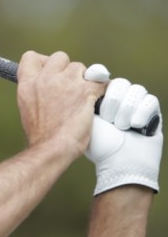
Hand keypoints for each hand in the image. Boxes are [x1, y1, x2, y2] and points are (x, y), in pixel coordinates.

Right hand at [17, 51, 103, 155]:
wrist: (51, 149)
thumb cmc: (42, 135)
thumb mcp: (28, 108)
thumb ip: (36, 91)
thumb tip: (47, 85)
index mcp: (27, 84)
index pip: (31, 57)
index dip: (43, 61)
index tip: (50, 73)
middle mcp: (44, 79)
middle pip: (60, 57)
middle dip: (67, 69)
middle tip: (69, 87)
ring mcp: (66, 83)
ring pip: (81, 68)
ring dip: (83, 81)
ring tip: (81, 100)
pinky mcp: (85, 91)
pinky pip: (100, 81)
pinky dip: (100, 90)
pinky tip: (95, 101)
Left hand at [83, 72, 162, 194]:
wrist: (120, 163)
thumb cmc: (99, 145)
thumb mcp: (85, 120)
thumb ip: (84, 97)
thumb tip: (88, 73)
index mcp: (101, 99)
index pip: (102, 77)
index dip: (99, 76)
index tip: (95, 78)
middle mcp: (120, 99)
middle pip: (119, 82)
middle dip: (112, 101)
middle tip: (109, 120)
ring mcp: (137, 104)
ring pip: (135, 90)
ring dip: (126, 111)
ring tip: (120, 127)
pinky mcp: (152, 111)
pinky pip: (149, 100)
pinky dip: (141, 114)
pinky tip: (135, 127)